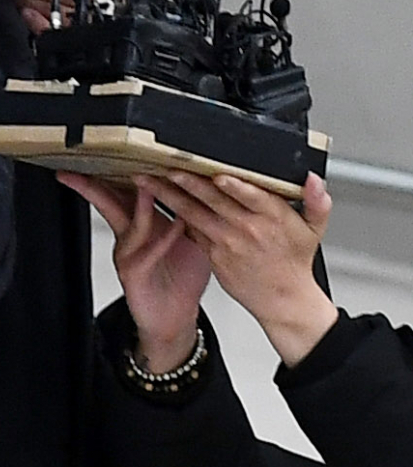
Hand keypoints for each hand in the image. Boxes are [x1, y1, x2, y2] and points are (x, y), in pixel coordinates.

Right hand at [59, 172, 209, 370]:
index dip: (116, 170)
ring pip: (129, 223)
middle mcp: (130, 235)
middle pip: (109, 202)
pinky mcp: (133, 274)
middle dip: (93, 183)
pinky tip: (176, 228)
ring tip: (146, 183)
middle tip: (83, 164)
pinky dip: (162, 239)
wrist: (175, 318)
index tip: (107, 150)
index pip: (125, 190)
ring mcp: (128, 254)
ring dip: (139, 203)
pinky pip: (147, 252)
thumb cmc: (182, 278)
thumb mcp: (191, 236)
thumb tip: (206, 180)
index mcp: (143, 222)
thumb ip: (192, 210)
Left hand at [139, 171, 336, 366]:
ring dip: (169, 196)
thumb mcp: (314, 230)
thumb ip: (317, 203)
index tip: (219, 174)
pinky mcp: (212, 254)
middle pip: (214, 201)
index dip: (235, 186)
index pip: (253, 197)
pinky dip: (173, 215)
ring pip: (193, 213)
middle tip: (168, 166)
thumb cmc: (294, 262)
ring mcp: (226, 242)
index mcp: (272, 218)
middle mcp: (246, 229)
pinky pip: (190, 231)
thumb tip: (314, 180)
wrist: (282, 300)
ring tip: (149, 180)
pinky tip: (156, 202)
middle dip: (189, 182)